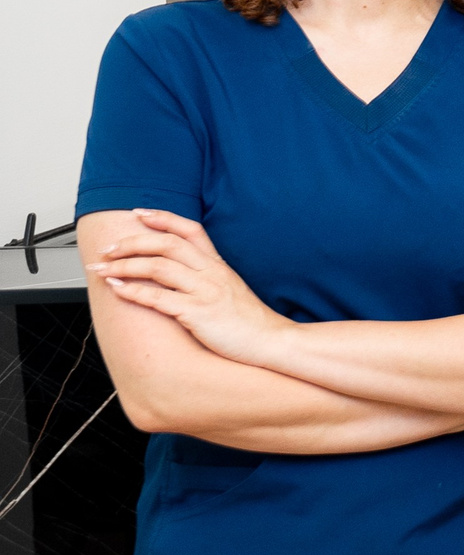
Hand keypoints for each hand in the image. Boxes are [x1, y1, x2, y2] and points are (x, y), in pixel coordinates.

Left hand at [88, 210, 294, 363]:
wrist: (270, 340)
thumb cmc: (247, 319)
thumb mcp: (229, 287)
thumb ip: (206, 275)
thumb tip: (177, 269)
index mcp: (218, 264)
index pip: (190, 229)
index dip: (163, 218)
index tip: (138, 214)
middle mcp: (211, 272)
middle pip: (166, 244)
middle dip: (131, 243)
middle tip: (108, 250)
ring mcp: (205, 291)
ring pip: (157, 267)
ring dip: (124, 266)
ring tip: (102, 270)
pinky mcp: (198, 313)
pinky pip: (158, 298)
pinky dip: (133, 292)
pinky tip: (116, 290)